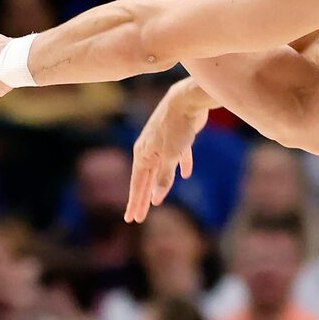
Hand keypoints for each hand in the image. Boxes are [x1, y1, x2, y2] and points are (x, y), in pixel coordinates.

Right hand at [126, 77, 211, 223]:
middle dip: (142, 199)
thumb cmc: (175, 128)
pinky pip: (178, 156)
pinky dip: (181, 165)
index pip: (137, 185)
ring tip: (154, 201)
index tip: (131, 219)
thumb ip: (163, 178)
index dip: (135, 203)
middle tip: (138, 218)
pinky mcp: (178, 138)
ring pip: (160, 171)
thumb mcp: (169, 156)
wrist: (187, 100)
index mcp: (142, 154)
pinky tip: (185, 175)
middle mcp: (149, 150)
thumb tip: (156, 199)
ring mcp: (163, 143)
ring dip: (158, 186)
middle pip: (145, 180)